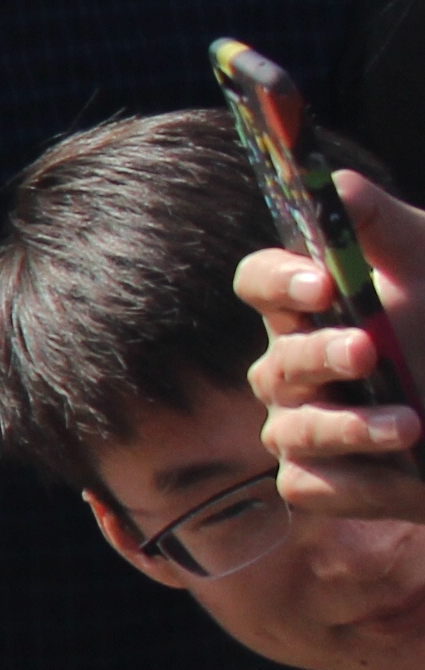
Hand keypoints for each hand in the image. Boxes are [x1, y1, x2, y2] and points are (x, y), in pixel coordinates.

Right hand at [239, 162, 424, 515]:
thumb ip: (381, 225)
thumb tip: (338, 185)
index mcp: (313, 310)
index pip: (260, 284)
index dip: (279, 283)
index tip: (324, 285)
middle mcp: (295, 368)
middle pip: (276, 364)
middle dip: (319, 357)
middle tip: (369, 349)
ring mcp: (302, 428)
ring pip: (290, 429)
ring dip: (348, 427)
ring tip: (411, 423)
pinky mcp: (319, 483)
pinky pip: (309, 484)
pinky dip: (361, 481)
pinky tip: (410, 473)